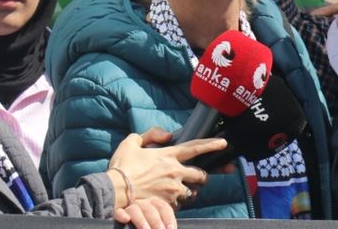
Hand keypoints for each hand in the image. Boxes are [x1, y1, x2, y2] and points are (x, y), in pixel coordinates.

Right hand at [106, 127, 223, 210]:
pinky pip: (180, 205)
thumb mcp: (132, 142)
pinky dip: (177, 203)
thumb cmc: (121, 167)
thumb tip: (167, 135)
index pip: (196, 147)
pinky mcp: (168, 203)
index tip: (224, 143)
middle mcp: (175, 171)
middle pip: (201, 174)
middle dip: (202, 177)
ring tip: (179, 192)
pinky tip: (167, 201)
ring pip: (192, 191)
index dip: (212, 145)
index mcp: (168, 155)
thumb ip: (151, 133)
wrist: (114, 191)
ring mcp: (173, 189)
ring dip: (189, 191)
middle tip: (198, 178)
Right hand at [114, 197, 176, 228]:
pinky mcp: (118, 214)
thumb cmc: (149, 226)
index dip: (169, 218)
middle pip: (150, 209)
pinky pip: (119, 212)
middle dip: (156, 222)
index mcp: (155, 204)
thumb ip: (162, 226)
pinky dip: (122, 215)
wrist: (134, 226)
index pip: (164, 208)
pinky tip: (126, 219)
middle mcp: (143, 203)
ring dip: (141, 221)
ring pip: (135, 209)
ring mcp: (130, 208)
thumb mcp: (155, 225)